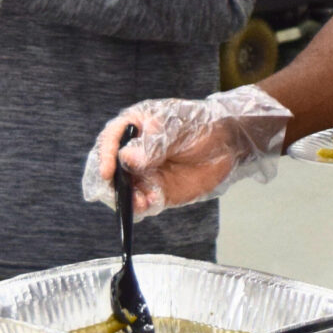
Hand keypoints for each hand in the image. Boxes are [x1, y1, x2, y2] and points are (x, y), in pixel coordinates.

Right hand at [84, 85, 292, 217]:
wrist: (227, 143)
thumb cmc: (200, 125)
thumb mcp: (176, 128)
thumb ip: (152, 144)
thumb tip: (126, 159)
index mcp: (134, 127)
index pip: (110, 140)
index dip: (105, 155)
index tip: (107, 171)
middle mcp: (133, 153)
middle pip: (111, 170)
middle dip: (112, 183)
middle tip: (121, 192)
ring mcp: (144, 174)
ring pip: (124, 190)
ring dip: (126, 199)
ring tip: (139, 202)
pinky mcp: (157, 192)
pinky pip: (142, 203)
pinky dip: (141, 207)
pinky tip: (149, 204)